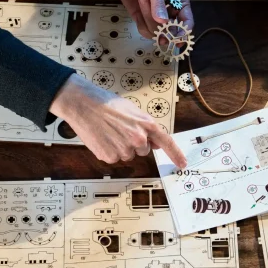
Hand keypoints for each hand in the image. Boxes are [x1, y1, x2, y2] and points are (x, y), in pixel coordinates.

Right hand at [50, 74, 186, 167]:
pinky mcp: (110, 156)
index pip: (167, 142)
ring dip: (120, 147)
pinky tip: (102, 138)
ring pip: (127, 154)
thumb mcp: (132, 111)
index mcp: (146, 124)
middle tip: (120, 129)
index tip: (182, 164)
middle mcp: (138, 138)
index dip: (176, 154)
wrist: (84, 105)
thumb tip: (153, 142)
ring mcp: (124, 149)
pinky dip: (109, 151)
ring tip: (109, 132)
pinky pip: (114, 158)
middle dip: (135, 142)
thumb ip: (145, 127)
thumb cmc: (107, 104)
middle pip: (143, 149)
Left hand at [112, 0, 194, 35]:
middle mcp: (169, 11)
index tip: (177, 39)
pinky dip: (140, 22)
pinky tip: (138, 6)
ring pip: (156, 31)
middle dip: (163, 30)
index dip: (184, 32)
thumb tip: (163, 22)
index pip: (186, 22)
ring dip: (148, 19)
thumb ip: (158, 3)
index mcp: (179, 2)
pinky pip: (143, 29)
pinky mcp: (140, 16)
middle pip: (170, 31)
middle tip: (156, 23)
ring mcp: (154, 15)